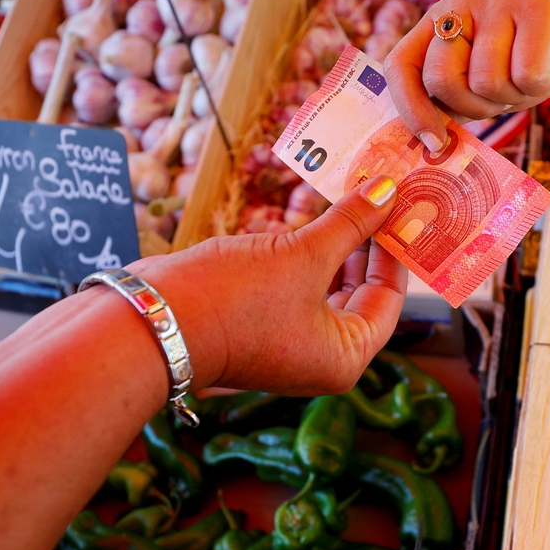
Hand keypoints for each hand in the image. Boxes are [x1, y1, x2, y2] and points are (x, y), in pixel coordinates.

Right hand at [142, 175, 406, 395]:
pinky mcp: (260, 324)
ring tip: (350, 197)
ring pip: (328, 286)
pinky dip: (309, 254)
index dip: (395, 250)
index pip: (389, 299)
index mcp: (345, 357)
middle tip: (379, 196)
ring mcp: (289, 342)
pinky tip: (313, 218)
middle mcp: (321, 357)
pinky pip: (299, 285)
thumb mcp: (303, 254)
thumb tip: (388, 192)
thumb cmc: (234, 299)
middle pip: (361, 293)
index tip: (399, 206)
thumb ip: (350, 223)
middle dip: (368, 244)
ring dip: (339, 244)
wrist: (149, 321)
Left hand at [384, 0, 549, 150]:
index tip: (434, 143)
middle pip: (443, 79)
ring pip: (487, 81)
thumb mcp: (488, 83)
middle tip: (503, 96)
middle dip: (476, 106)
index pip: (402, 64)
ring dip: (515, 95)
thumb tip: (429, 140)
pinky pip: (527, 73)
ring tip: (530, 74)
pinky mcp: (538, 4)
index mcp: (441, 17)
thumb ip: (454, 99)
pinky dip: (541, 85)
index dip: (411, 109)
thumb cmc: (536, 59)